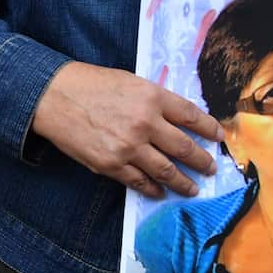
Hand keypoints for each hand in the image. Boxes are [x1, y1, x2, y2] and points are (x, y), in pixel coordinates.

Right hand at [31, 61, 222, 199]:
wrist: (54, 96)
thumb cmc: (90, 84)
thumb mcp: (129, 81)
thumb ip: (154, 100)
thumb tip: (177, 119)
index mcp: (152, 97)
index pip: (191, 115)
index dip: (209, 128)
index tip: (219, 137)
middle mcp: (145, 123)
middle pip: (184, 147)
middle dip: (201, 161)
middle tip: (210, 168)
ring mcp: (129, 147)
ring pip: (166, 171)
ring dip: (183, 182)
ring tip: (192, 188)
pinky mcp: (111, 165)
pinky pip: (140, 182)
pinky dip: (154, 189)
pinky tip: (160, 192)